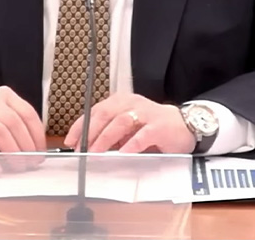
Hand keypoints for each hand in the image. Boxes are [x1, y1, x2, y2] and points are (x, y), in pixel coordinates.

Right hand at [0, 86, 45, 174]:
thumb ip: (16, 124)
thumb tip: (35, 150)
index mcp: (5, 95)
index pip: (28, 114)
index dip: (37, 136)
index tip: (41, 152)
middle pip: (15, 124)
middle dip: (27, 146)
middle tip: (31, 163)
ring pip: (0, 132)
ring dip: (13, 153)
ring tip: (18, 166)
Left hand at [64, 93, 196, 154]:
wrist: (184, 125)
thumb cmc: (152, 126)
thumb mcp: (128, 126)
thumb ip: (110, 132)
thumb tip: (87, 146)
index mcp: (121, 101)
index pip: (95, 110)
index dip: (80, 126)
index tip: (70, 141)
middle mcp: (131, 103)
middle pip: (105, 114)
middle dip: (90, 132)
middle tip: (81, 149)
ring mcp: (146, 113)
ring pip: (120, 122)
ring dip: (105, 139)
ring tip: (96, 152)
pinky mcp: (159, 126)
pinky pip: (143, 134)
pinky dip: (131, 144)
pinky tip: (123, 153)